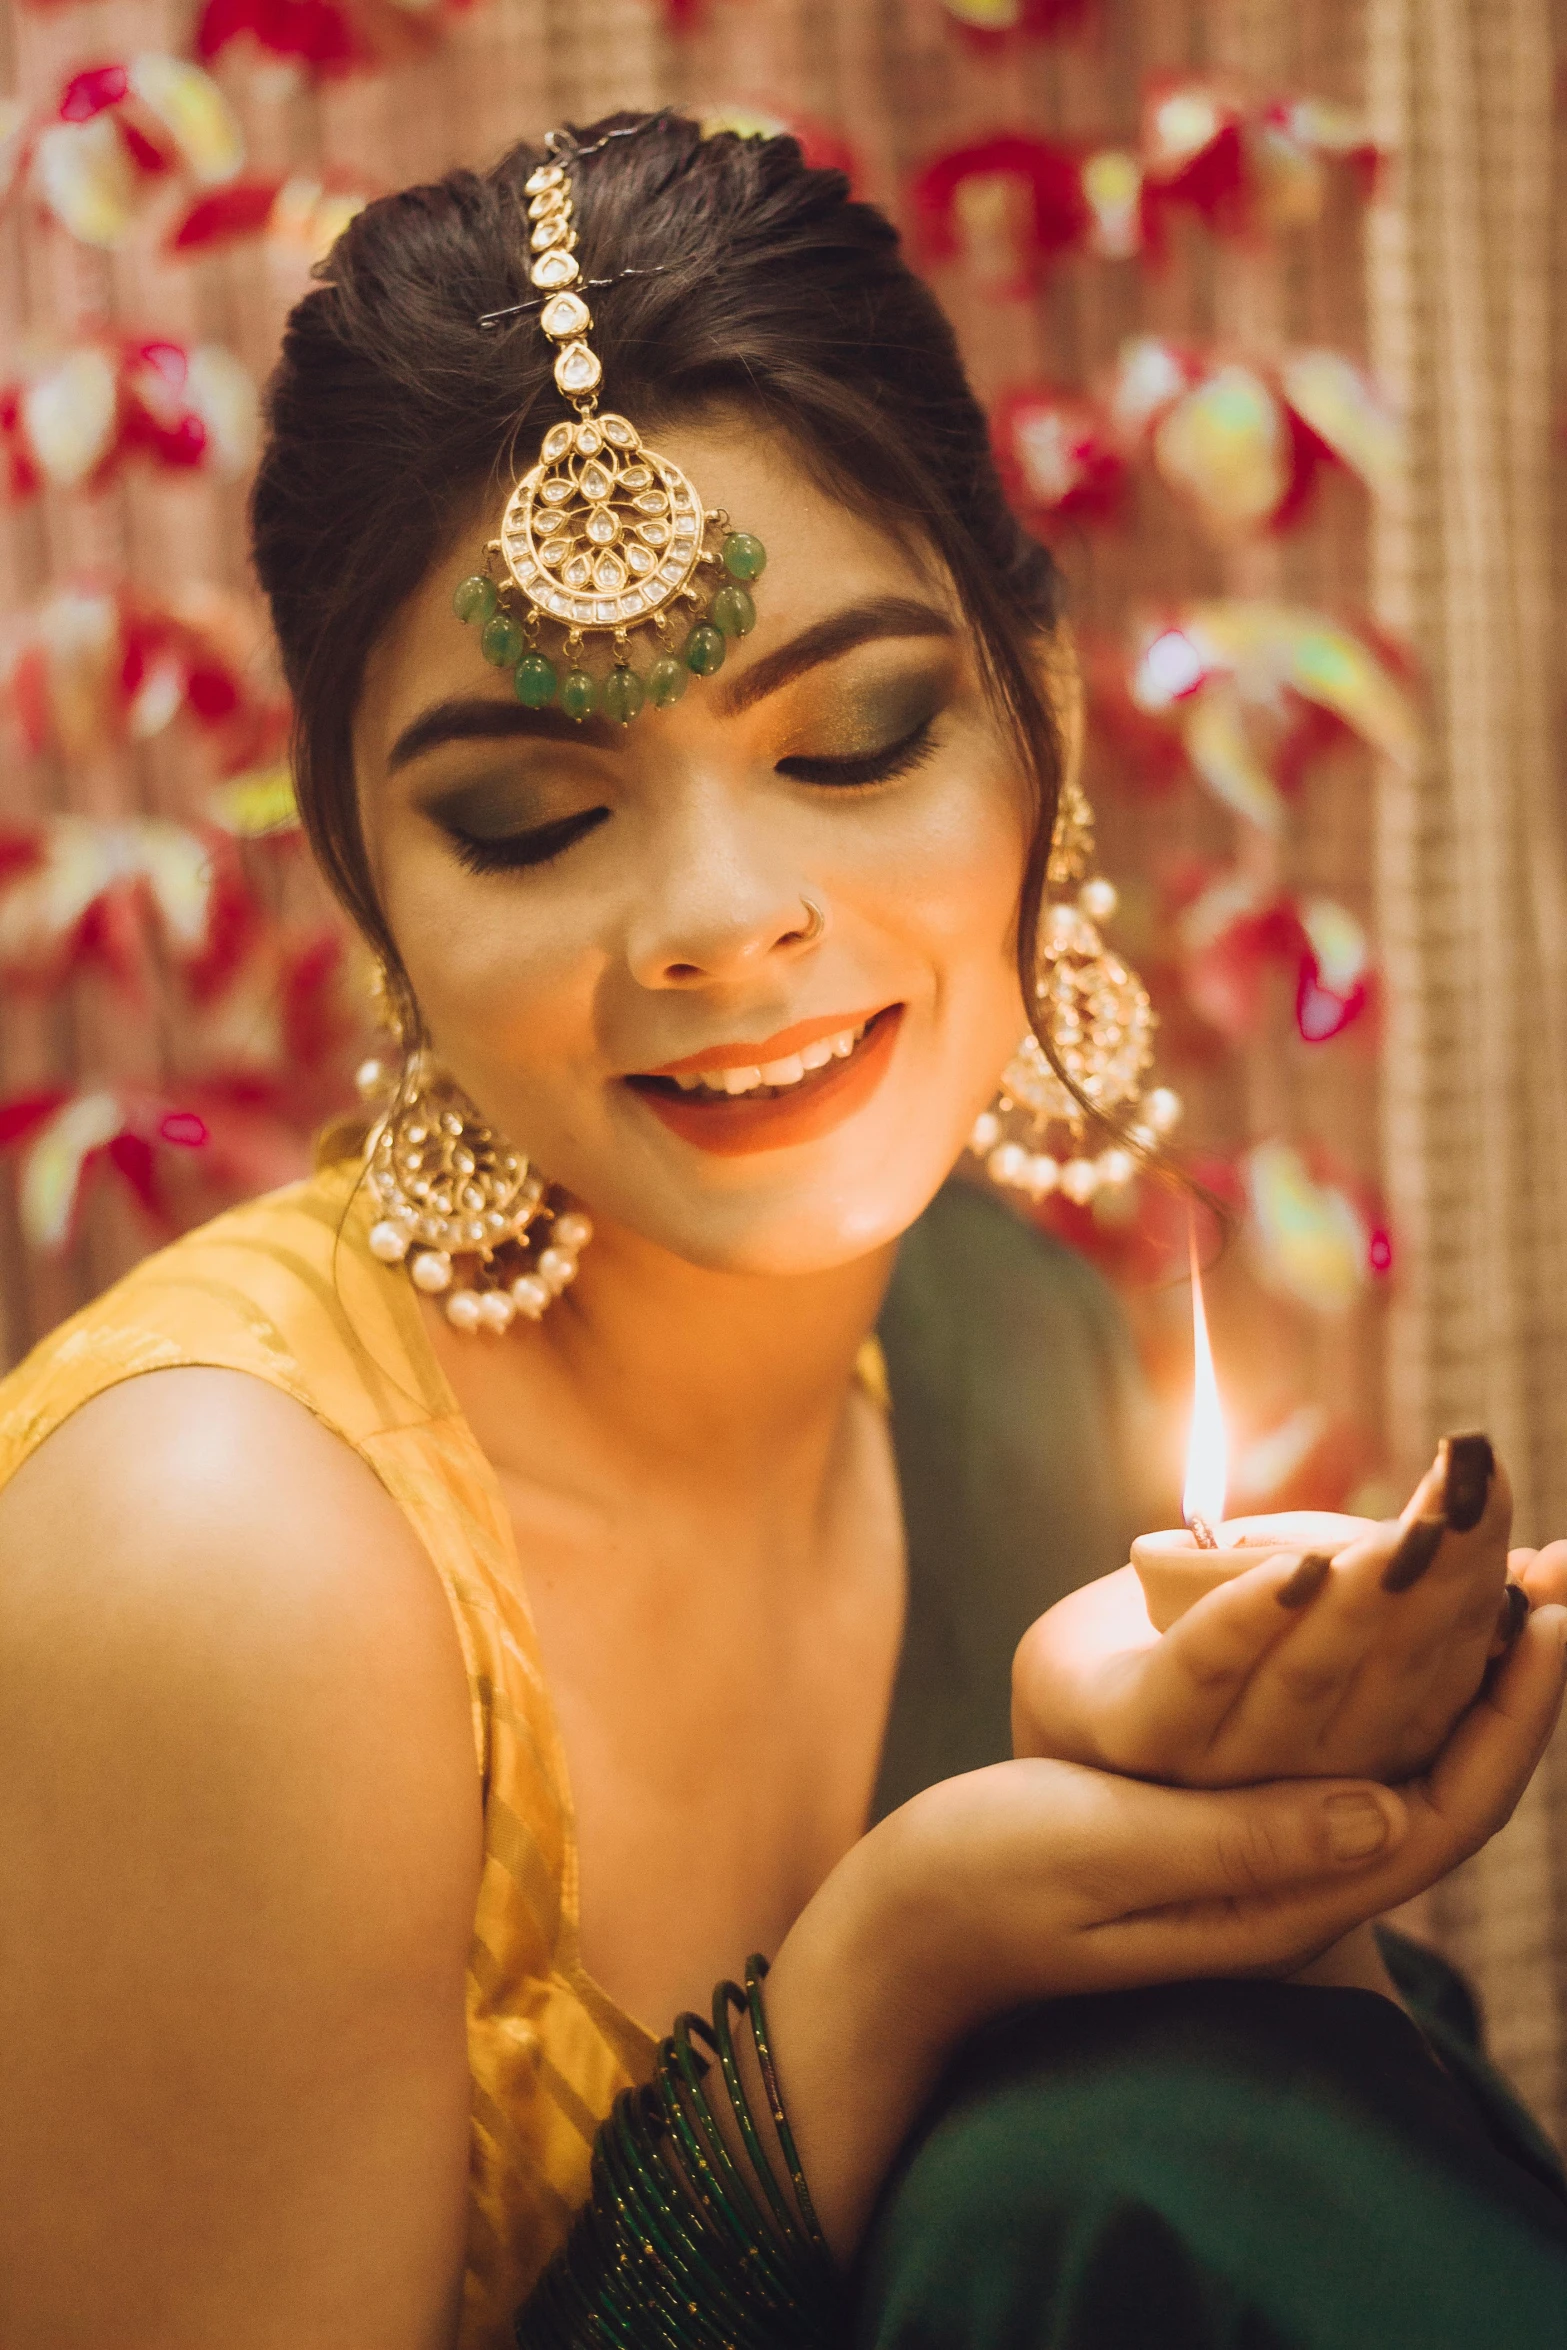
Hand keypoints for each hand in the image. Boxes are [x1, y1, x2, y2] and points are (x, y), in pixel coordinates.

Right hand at [763, 1602, 1566, 2259]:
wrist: (912, 1926)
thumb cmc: (990, 1885)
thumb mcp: (1111, 1854)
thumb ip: (1245, 1839)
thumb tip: (1389, 1813)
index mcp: (1279, 1902)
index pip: (1444, 1813)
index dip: (1512, 1714)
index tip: (1551, 1611)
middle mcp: (1292, 1882)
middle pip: (1438, 1768)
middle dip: (1501, 1664)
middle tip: (1544, 1554)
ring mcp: (1262, 1852)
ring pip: (1394, 1744)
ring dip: (1448, 1652)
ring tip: (1487, 1554)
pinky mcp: (1225, 1817)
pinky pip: (1335, 1732)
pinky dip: (1376, 1660)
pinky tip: (1377, 1598)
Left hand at [1013, 1436, 1527, 1786]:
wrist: (1062, 1727)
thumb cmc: (1211, 1660)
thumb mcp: (1327, 1618)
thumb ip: (1414, 1594)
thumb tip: (1550, 1557)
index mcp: (1373, 1757)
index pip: (1455, 1684)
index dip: (1508, 1618)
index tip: (1557, 1552)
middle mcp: (1312, 1783)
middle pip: (1397, 1680)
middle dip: (1450, 1584)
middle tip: (1477, 1491)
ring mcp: (1221, 1772)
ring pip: (1312, 1684)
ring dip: (1366, 1602)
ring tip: (1411, 1530)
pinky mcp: (1136, 1738)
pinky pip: (1197, 1681)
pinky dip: (1248, 1621)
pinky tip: (1295, 1565)